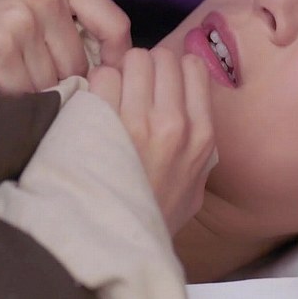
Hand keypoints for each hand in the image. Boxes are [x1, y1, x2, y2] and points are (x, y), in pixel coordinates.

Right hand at [0, 0, 131, 93]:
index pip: (115, 24)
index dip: (117, 59)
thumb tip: (115, 63)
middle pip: (82, 63)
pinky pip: (24, 92)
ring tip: (3, 67)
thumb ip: (68, 15)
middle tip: (27, 69)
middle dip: (60, 77)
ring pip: (52, 81)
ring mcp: (19, 17)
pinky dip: (9, 94)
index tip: (110, 77)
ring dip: (31, 87)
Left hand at [88, 48, 215, 234]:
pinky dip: (97, 84)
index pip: (193, 66)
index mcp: (201, 133)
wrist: (122, 241)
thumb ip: (198, 142)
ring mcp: (137, 122)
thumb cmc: (158, 211)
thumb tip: (191, 103)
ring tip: (114, 96)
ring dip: (121, 73)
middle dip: (146, 67)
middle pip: (160, 56)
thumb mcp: (197, 182)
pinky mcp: (102, 124)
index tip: (162, 83)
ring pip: (131, 60)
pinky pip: (101, 76)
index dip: (174, 69)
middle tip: (134, 88)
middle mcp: (174, 123)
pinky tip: (96, 105)